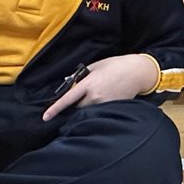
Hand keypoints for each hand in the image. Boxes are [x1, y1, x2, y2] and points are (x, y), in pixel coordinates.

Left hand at [42, 54, 158, 119]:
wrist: (137, 72)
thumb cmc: (116, 65)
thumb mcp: (95, 66)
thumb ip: (81, 76)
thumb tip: (69, 84)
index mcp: (88, 84)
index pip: (67, 99)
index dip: (55, 109)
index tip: (45, 117)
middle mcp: (95, 96)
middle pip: (77, 108)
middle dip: (76, 104)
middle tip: (83, 95)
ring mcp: (105, 104)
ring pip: (89, 111)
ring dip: (88, 106)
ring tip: (99, 93)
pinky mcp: (113, 108)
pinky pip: (100, 111)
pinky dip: (98, 107)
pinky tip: (106, 97)